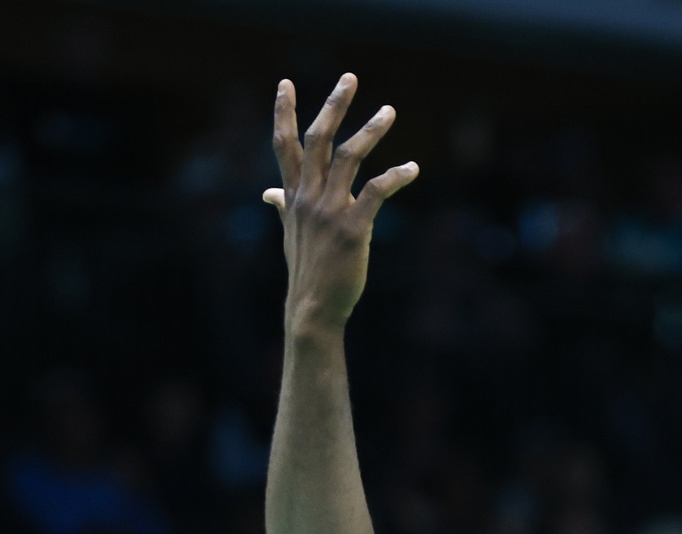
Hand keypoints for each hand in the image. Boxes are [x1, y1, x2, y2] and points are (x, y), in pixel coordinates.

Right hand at [264, 74, 418, 335]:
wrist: (313, 307)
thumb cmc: (307, 270)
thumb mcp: (290, 233)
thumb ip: (283, 206)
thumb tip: (269, 193)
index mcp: (293, 195)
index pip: (284, 145)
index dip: (283, 111)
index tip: (286, 82)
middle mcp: (307, 197)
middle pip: (317, 140)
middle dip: (333, 106)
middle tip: (350, 77)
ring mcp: (329, 211)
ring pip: (349, 158)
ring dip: (370, 130)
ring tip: (389, 110)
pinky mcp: (353, 228)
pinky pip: (376, 192)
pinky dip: (396, 176)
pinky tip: (413, 167)